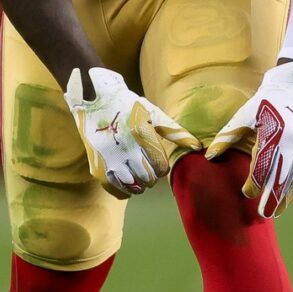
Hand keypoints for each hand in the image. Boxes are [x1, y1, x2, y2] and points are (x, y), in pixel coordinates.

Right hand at [64, 68, 198, 197]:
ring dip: (139, 184)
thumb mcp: (153, 114)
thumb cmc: (129, 106)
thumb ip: (175, 132)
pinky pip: (115, 190)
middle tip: (147, 167)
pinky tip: (127, 183)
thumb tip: (197, 147)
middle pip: (147, 178)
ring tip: (138, 174)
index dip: (161, 167)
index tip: (156, 161)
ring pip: (132, 186)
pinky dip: (124, 190)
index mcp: (142, 136)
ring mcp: (110, 160)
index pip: (160, 168)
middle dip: (151, 176)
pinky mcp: (97, 167)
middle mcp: (126, 150)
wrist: (95, 101)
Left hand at [205, 62, 292, 217]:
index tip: (246, 194)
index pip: (262, 167)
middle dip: (271, 198)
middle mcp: (291, 143)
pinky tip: (290, 197)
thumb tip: (209, 157)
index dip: (254, 184)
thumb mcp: (244, 116)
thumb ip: (227, 137)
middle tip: (263, 214)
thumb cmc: (265, 101)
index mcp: (272, 134)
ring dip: (286, 196)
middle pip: (280, 177)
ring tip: (276, 211)